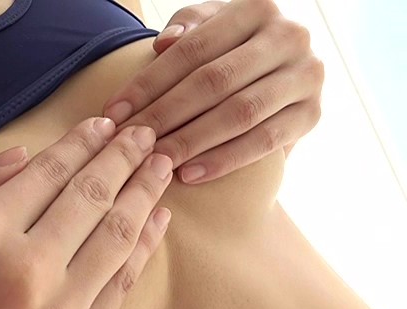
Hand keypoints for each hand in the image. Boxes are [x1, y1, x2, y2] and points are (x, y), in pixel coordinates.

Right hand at [0, 118, 172, 308]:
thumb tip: (20, 156)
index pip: (48, 172)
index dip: (81, 142)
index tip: (102, 124)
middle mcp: (26, 271)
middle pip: (92, 197)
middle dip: (124, 157)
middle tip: (146, 134)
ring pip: (118, 238)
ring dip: (145, 195)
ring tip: (162, 166)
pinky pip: (120, 289)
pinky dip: (143, 249)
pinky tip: (155, 222)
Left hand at [104, 0, 323, 183]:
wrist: (281, 71)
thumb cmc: (230, 49)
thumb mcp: (209, 27)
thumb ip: (186, 28)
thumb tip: (163, 44)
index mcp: (257, 8)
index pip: (191, 50)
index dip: (148, 83)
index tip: (114, 112)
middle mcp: (289, 37)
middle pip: (213, 82)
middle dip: (165, 115)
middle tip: (131, 143)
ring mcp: (307, 76)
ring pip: (239, 113)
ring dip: (191, 141)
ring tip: (156, 162)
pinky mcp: (313, 114)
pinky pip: (265, 142)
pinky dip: (224, 160)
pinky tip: (190, 174)